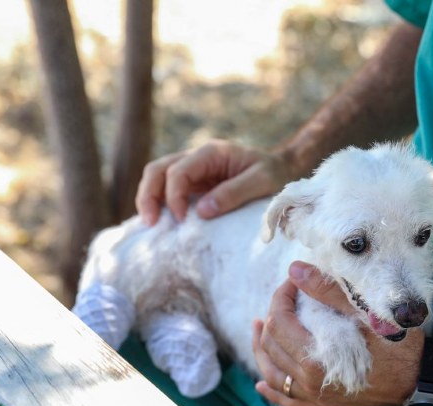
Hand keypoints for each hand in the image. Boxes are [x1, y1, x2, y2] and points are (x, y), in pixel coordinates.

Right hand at [135, 140, 294, 224]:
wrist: (284, 170)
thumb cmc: (276, 173)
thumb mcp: (263, 181)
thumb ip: (234, 193)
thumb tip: (202, 211)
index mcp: (211, 153)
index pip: (178, 171)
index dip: (174, 196)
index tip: (183, 220)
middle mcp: (197, 158)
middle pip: (157, 170)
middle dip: (149, 195)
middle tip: (151, 224)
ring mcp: (193, 171)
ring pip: (157, 178)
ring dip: (149, 200)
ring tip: (151, 225)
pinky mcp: (195, 185)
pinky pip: (168, 191)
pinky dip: (160, 205)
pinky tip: (160, 223)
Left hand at [253, 261, 422, 405]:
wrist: (419, 381)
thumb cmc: (397, 345)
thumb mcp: (366, 313)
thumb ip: (328, 292)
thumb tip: (295, 270)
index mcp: (316, 357)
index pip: (280, 321)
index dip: (281, 296)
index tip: (292, 282)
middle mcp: (309, 381)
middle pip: (272, 344)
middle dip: (272, 315)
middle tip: (284, 298)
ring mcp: (314, 397)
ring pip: (272, 372)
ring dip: (261, 348)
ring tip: (258, 329)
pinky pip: (288, 401)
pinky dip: (272, 391)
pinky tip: (262, 384)